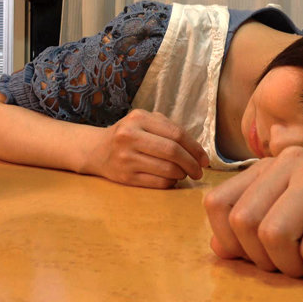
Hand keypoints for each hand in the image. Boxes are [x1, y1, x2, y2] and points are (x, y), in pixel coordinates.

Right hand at [84, 109, 209, 188]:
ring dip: (182, 174)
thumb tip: (198, 151)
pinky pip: (158, 182)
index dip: (195, 148)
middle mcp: (130, 136)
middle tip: (199, 171)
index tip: (205, 159)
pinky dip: (170, 182)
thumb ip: (168, 128)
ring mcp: (126, 158)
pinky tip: (171, 178)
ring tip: (184, 173)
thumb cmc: (129, 134)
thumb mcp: (144, 121)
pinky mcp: (125, 177)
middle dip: (192, 163)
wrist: (97, 150)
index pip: (176, 134)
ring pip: (167, 170)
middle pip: (173, 152)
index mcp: (139, 119)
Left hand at [203, 146, 302, 279]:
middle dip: (264, 259)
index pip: (217, 204)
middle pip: (243, 222)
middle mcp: (290, 161)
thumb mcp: (291, 221)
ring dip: (294, 267)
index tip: (259, 257)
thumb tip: (217, 249)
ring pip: (274, 235)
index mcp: (268, 166)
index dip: (229, 242)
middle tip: (294, 265)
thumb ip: (253, 230)